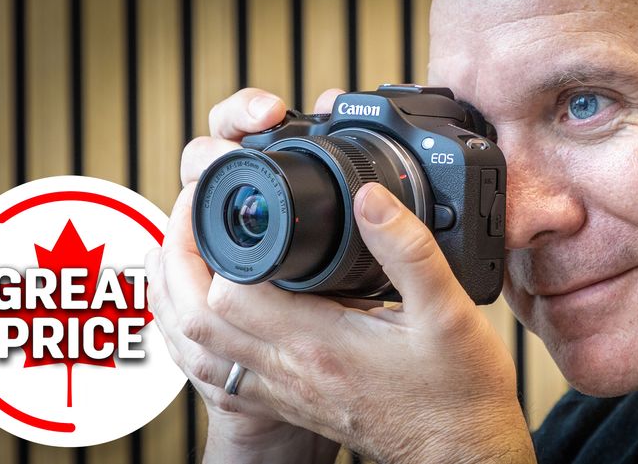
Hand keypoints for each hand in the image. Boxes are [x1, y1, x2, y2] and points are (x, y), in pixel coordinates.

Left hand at [152, 88, 534, 462]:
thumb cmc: (456, 393)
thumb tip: (370, 199)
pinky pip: (220, 373)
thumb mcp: (449, 312)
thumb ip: (407, 250)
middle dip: (179, 265)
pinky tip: (213, 316)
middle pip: (196, 320)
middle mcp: (290, 370)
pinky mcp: (290, 402)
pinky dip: (201, 339)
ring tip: (182, 259)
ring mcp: (285, 391)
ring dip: (179, 304)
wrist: (458, 454)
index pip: (230, 293)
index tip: (214, 204)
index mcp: (319, 343)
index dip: (209, 243)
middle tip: (187, 222)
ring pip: (199, 352)